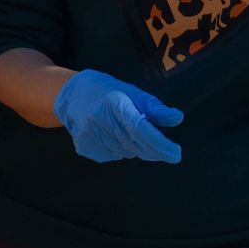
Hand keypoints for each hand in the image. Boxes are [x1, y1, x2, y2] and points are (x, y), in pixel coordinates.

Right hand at [53, 69, 182, 163]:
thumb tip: (177, 118)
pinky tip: (111, 136)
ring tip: (126, 131)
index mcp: (114, 103)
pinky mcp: (84, 146)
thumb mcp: (132, 92)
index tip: (176, 153)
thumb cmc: (107, 91)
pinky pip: (112, 156)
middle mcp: (99, 119)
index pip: (140, 130)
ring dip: (134, 148)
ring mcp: (89, 134)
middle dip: (154, 150)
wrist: (71, 95)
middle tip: (163, 148)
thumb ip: (154, 108)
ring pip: (126, 153)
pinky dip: (119, 150)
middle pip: (135, 145)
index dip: (160, 144)